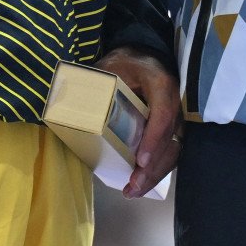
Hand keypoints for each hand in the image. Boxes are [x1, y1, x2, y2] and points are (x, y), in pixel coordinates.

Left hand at [99, 46, 181, 196]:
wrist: (143, 54)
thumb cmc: (124, 62)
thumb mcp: (110, 68)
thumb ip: (96, 87)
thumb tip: (69, 107)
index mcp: (160, 84)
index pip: (163, 113)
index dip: (153, 139)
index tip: (140, 162)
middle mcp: (174, 102)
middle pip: (170, 139)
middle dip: (153, 167)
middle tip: (132, 187)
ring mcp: (176, 116)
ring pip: (173, 150)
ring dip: (155, 174)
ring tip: (133, 191)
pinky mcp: (172, 128)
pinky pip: (169, 151)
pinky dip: (156, 170)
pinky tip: (140, 184)